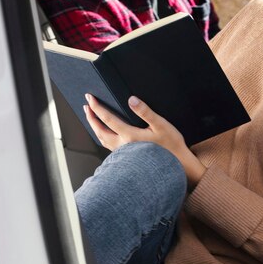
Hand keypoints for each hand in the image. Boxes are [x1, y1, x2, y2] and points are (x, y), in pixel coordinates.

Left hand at [84, 93, 205, 187]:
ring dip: (95, 128)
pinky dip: (102, 136)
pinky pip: (108, 145)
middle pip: (100, 131)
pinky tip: (106, 134)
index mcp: (129, 135)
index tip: (90, 98)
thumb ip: (145, 111)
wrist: (176, 165)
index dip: (97, 108)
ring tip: (92, 119)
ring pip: (102, 140)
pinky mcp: (127, 157)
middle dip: (91, 118)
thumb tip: (131, 100)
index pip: (108, 119)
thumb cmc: (170, 145)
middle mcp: (123, 145)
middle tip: (86, 106)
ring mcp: (124, 153)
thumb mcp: (161, 125)